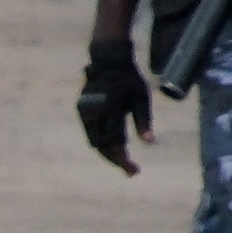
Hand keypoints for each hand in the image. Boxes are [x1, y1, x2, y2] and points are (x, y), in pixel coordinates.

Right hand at [78, 35, 150, 174]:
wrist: (108, 61)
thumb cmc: (130, 79)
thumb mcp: (142, 97)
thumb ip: (144, 120)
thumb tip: (150, 143)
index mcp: (111, 109)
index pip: (115, 142)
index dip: (123, 160)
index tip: (134, 171)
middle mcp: (95, 112)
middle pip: (103, 146)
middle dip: (116, 160)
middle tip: (132, 171)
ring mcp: (86, 112)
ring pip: (95, 142)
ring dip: (108, 153)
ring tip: (124, 161)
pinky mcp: (82, 111)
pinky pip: (91, 133)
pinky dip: (102, 141)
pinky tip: (114, 146)